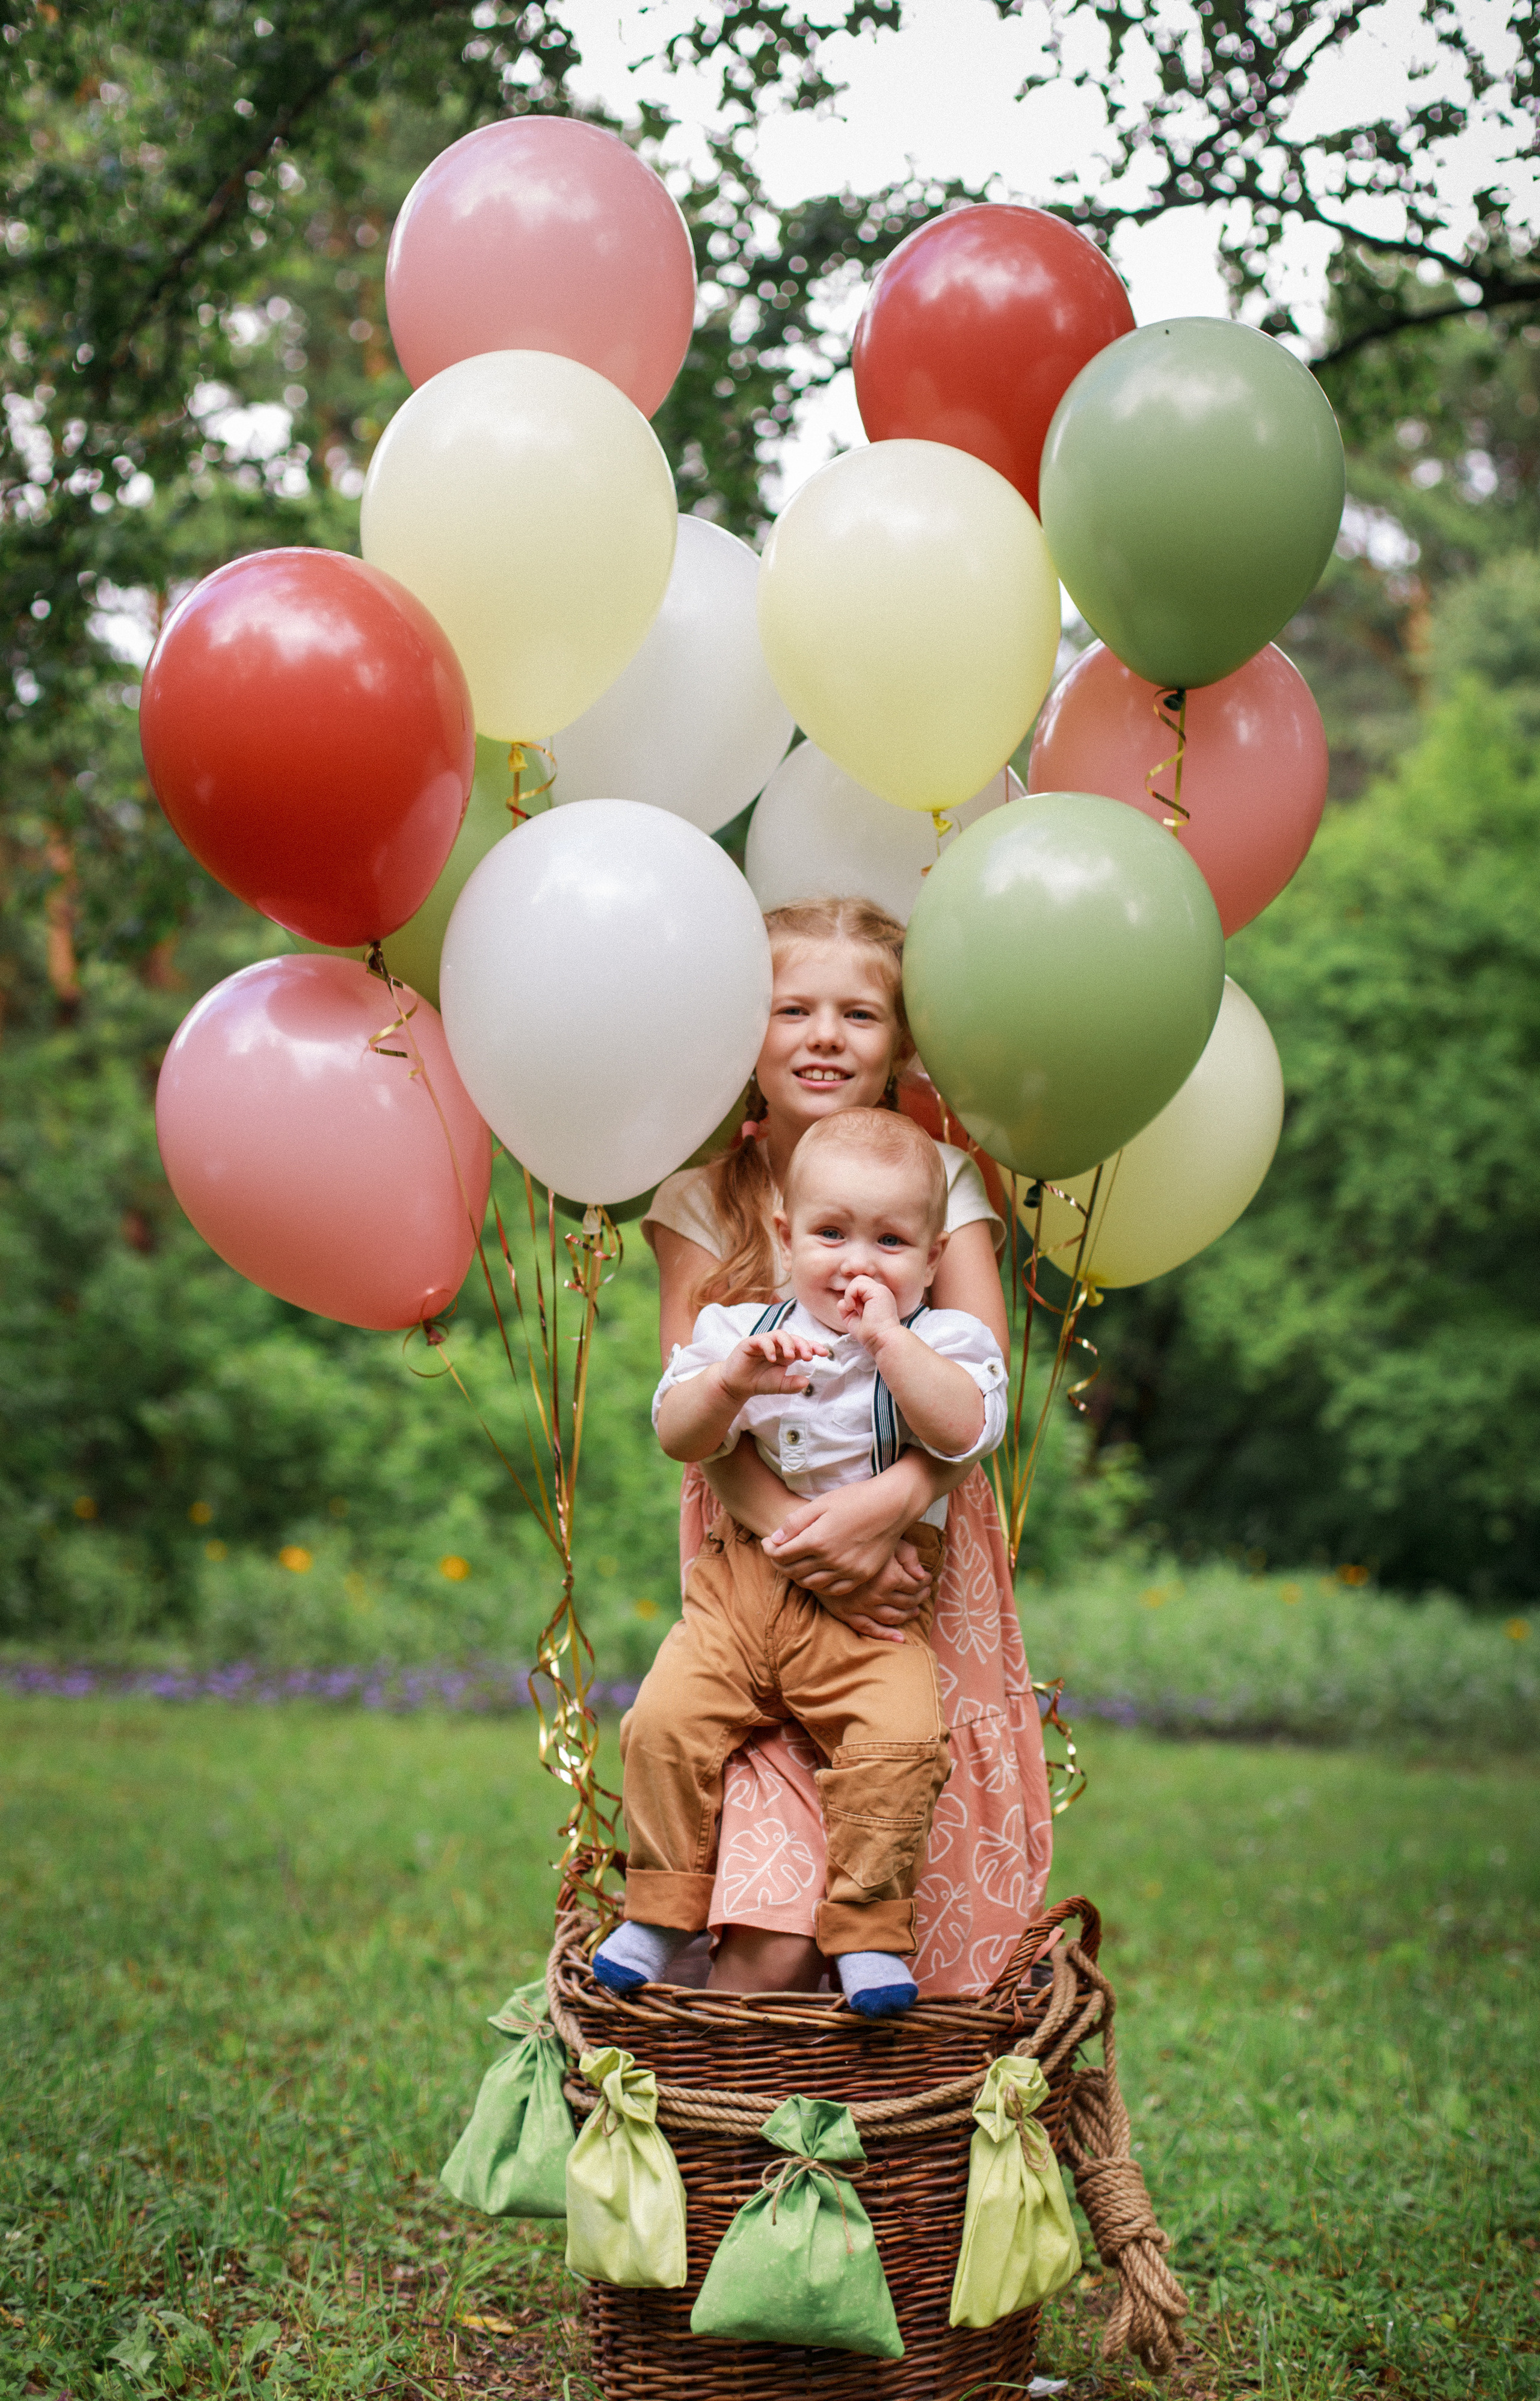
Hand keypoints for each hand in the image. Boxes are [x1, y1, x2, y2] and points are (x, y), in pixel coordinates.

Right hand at [719, 1327, 828, 1404]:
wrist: (737, 1385)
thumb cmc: (759, 1382)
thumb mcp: (779, 1386)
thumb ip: (791, 1384)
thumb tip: (807, 1382)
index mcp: (787, 1353)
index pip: (803, 1346)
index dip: (814, 1347)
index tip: (825, 1353)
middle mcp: (777, 1345)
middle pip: (794, 1338)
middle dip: (804, 1345)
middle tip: (809, 1356)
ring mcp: (764, 1342)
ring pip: (779, 1334)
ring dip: (788, 1344)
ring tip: (792, 1356)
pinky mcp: (751, 1343)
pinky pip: (762, 1340)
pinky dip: (769, 1347)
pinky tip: (772, 1358)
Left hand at [764, 1478, 926, 1597]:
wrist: (892, 1505)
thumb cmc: (855, 1499)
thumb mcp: (821, 1503)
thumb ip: (795, 1523)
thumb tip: (774, 1540)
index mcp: (818, 1540)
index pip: (782, 1554)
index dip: (769, 1549)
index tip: (767, 1542)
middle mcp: (831, 1560)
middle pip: (793, 1571)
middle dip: (779, 1563)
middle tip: (776, 1553)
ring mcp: (847, 1571)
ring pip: (811, 1584)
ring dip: (796, 1576)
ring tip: (793, 1563)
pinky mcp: (861, 1576)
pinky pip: (833, 1590)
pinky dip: (819, 1585)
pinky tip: (815, 1574)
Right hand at [814, 1547, 930, 1643]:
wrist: (820, 1549)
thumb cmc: (857, 1539)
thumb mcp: (885, 1539)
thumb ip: (907, 1555)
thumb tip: (923, 1575)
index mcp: (889, 1576)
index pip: (915, 1585)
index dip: (925, 1582)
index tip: (929, 1578)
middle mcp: (877, 1595)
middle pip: (907, 1601)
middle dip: (919, 1597)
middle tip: (925, 1593)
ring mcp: (861, 1607)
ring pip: (892, 1617)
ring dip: (907, 1615)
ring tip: (915, 1610)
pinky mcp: (847, 1614)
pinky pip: (869, 1629)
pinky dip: (886, 1635)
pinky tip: (900, 1638)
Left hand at [837, 1274, 901, 1352]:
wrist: (882, 1340)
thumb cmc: (870, 1334)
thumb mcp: (853, 1320)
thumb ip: (846, 1309)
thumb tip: (841, 1301)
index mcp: (877, 1297)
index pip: (861, 1287)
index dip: (853, 1296)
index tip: (854, 1312)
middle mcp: (880, 1292)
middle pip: (859, 1281)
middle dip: (852, 1293)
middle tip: (853, 1309)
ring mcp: (880, 1290)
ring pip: (858, 1280)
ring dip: (850, 1294)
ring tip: (852, 1308)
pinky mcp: (878, 1291)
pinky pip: (857, 1284)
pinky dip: (850, 1294)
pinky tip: (852, 1307)